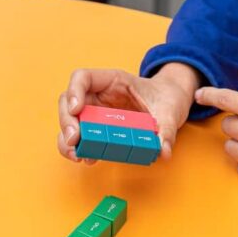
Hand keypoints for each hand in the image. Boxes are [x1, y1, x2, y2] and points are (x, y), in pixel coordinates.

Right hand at [57, 63, 200, 162]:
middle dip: (67, 122)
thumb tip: (163, 151)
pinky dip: (79, 149)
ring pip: (70, 122)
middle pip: (68, 102)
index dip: (74, 91)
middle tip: (74, 140)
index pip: (82, 77)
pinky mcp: (97, 130)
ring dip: (67, 140)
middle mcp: (98, 96)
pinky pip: (80, 138)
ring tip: (77, 155)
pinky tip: (86, 159)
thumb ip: (167, 130)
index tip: (77, 110)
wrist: (169, 104)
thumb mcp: (170, 111)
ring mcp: (95, 113)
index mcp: (113, 81)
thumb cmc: (165, 98)